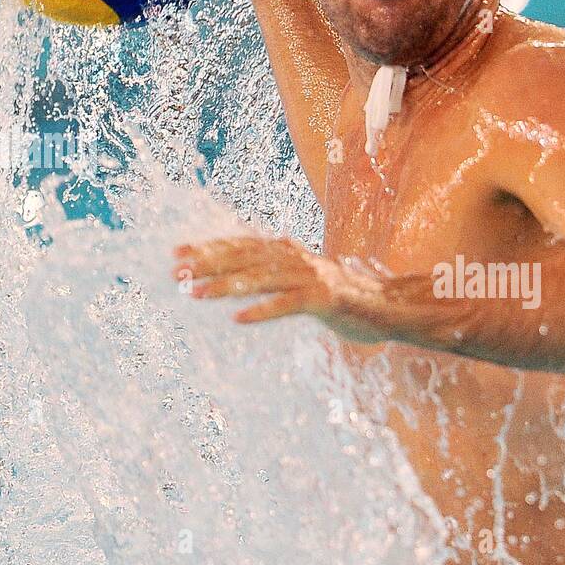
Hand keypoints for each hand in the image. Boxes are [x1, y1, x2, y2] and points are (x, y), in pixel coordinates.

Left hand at [173, 236, 384, 336]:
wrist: (388, 307)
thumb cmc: (342, 298)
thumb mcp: (305, 280)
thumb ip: (278, 273)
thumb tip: (243, 272)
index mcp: (289, 252)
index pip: (242, 245)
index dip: (209, 248)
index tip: (177, 254)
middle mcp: (297, 259)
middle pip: (245, 257)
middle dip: (208, 264)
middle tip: (176, 272)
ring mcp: (312, 277)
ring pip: (262, 278)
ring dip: (226, 286)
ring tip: (196, 293)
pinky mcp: (326, 299)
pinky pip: (289, 304)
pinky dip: (263, 310)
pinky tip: (239, 318)